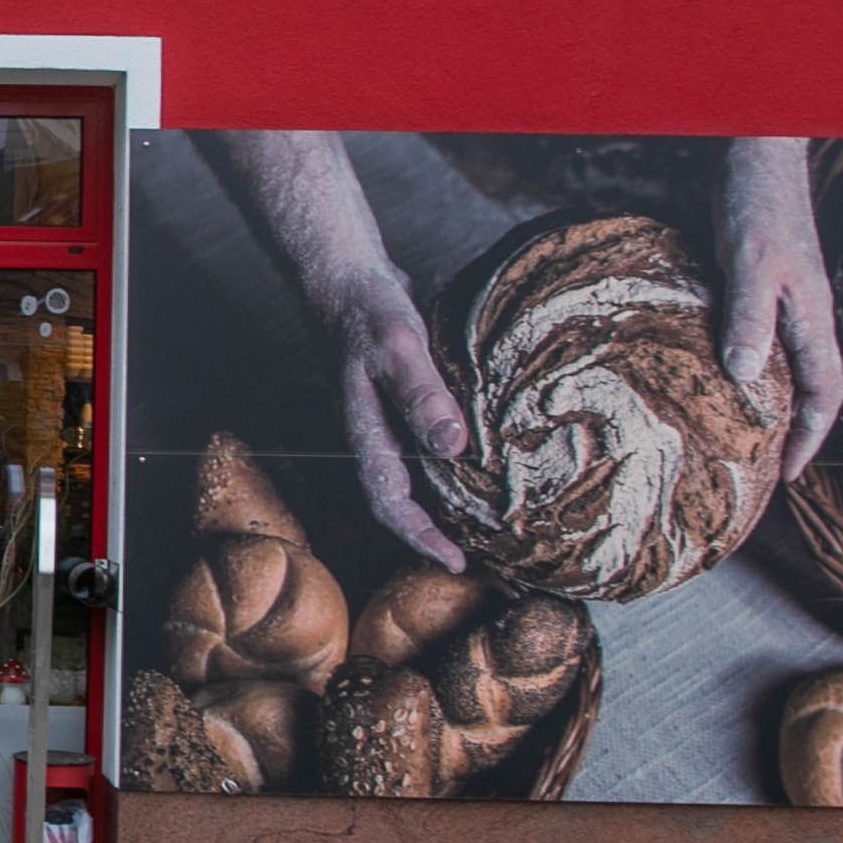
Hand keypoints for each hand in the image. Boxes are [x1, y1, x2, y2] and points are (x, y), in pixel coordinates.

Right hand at [221, 132, 471, 570]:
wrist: (349, 278)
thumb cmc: (368, 311)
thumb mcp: (399, 349)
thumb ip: (425, 395)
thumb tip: (454, 448)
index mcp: (369, 435)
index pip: (391, 503)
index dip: (422, 538)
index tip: (457, 563)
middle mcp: (378, 438)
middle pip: (405, 502)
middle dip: (439, 535)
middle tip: (486, 559)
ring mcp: (390, 424)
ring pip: (419, 479)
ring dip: (450, 504)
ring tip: (492, 524)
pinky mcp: (407, 406)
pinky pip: (430, 450)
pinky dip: (455, 467)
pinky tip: (486, 466)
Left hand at [717, 137, 842, 477]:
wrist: (755, 150)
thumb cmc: (760, 203)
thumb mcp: (753, 263)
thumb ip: (750, 317)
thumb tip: (745, 377)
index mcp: (813, 318)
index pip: (825, 394)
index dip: (811, 438)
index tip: (788, 476)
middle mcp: (801, 315)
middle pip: (806, 387)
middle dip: (789, 430)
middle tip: (757, 467)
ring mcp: (780, 299)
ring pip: (779, 363)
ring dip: (763, 399)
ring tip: (732, 434)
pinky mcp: (755, 282)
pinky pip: (753, 338)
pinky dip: (739, 363)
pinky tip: (708, 373)